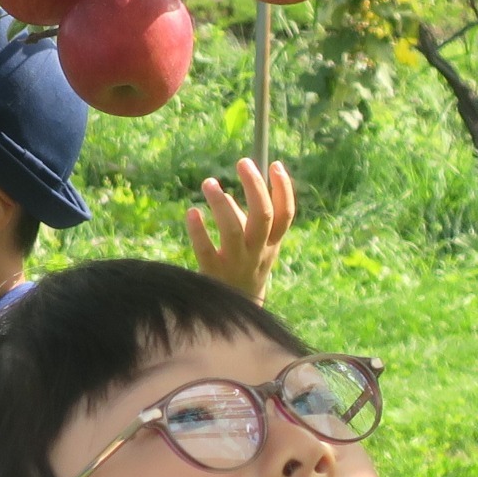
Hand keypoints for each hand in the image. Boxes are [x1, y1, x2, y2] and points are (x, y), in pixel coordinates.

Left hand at [186, 158, 295, 303]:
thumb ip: (249, 219)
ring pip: (233, 230)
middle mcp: (258, 253)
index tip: (274, 164)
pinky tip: (192, 212)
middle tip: (242, 162)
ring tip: (208, 182)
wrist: (238, 313)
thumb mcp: (257, 246)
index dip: (284, 189)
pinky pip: (205, 250)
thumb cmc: (246, 268)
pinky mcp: (213, 273)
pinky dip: (198, 230)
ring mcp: (236, 263)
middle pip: (262, 216)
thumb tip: (233, 190)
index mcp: (273, 244)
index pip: (285, 215)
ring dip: (221, 203)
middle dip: (254, 187)